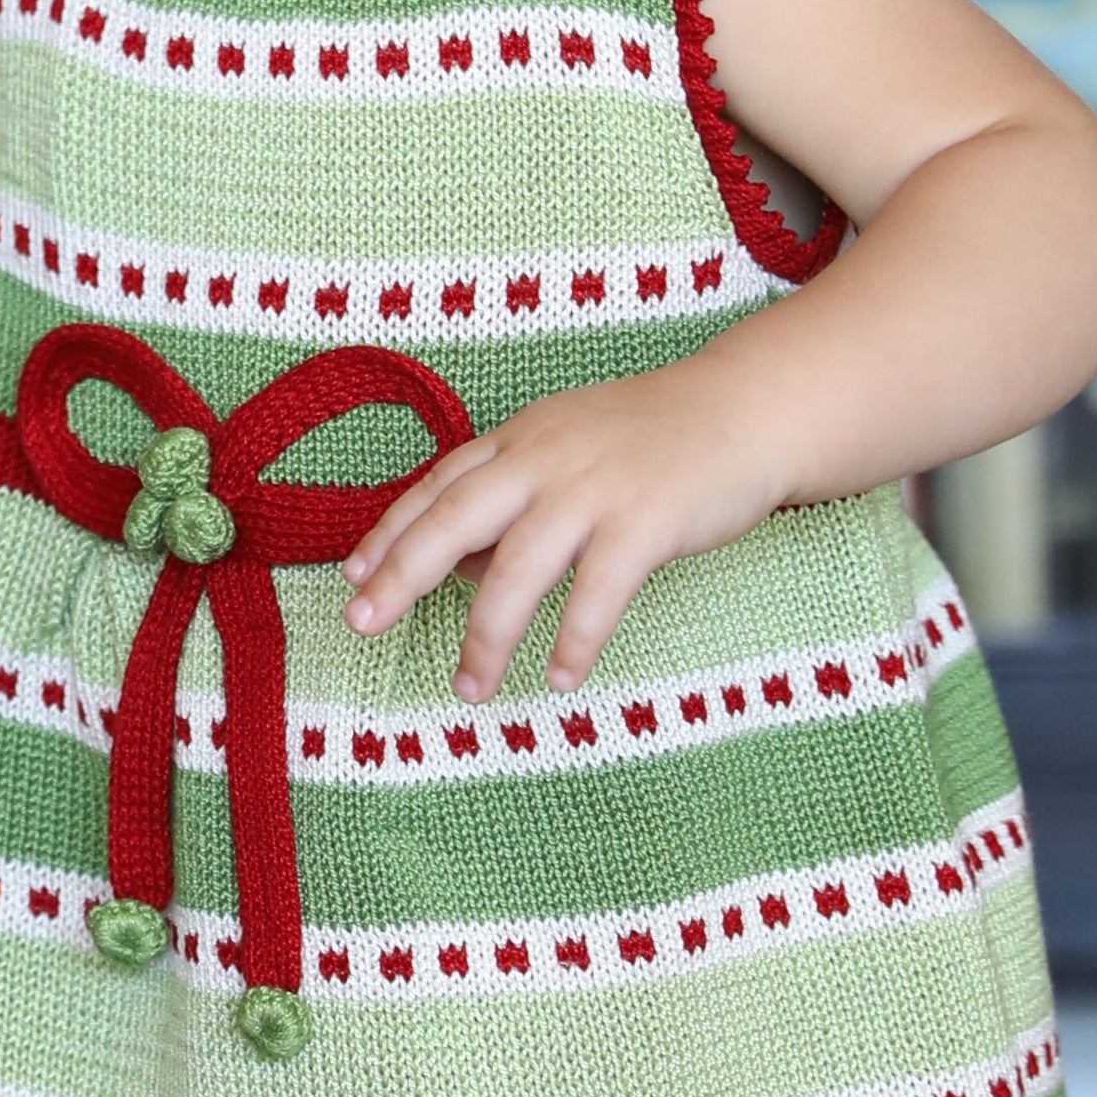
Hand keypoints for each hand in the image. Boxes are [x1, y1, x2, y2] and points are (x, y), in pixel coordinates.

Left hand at [339, 361, 787, 697]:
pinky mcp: (647, 521)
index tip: (351, 576)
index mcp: (520, 439)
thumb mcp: (565, 447)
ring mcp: (594, 489)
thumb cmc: (651, 438)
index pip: (438, 485)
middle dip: (402, 573)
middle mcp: (545, 459)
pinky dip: (574, 639)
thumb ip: (511, 498)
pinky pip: (597, 592)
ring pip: (518, 568)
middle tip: (363, 622)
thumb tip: (457, 566)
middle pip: (455, 518)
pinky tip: (559, 677)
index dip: (391, 531)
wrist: (745, 409)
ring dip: (487, 635)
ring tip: (469, 687)